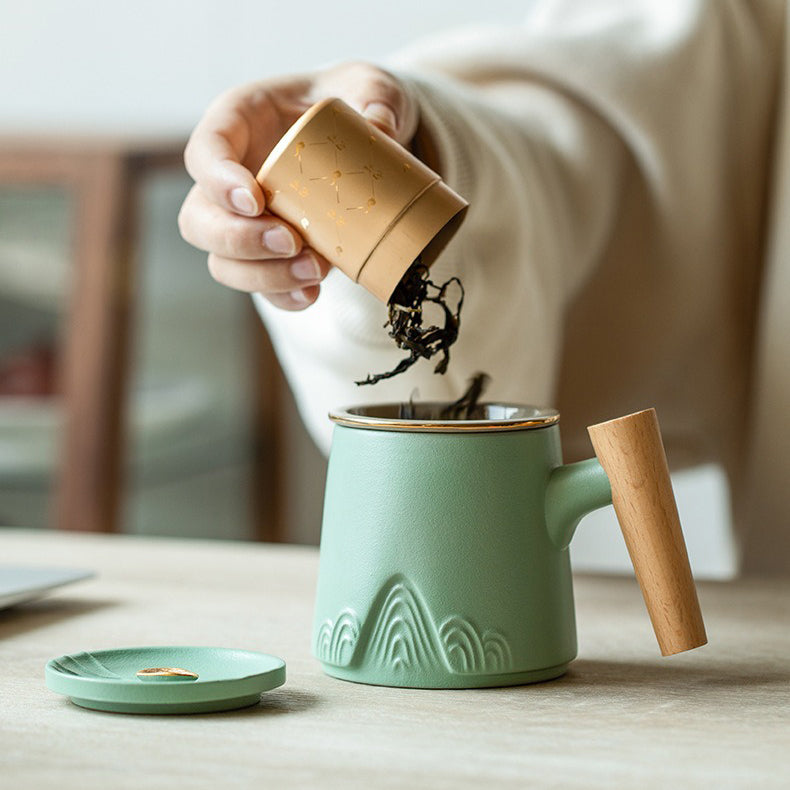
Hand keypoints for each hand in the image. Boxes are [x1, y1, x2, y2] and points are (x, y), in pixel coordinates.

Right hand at [178, 62, 419, 309]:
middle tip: (291, 241)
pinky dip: (283, 297)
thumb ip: (378, 100)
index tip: (255, 199)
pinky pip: (260, 286)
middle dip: (238, 240)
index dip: (218, 180)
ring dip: (263, 275)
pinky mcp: (271, 254)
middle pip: (199, 220)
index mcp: (238, 123)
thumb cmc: (352, 100)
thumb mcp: (370, 86)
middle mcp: (230, 177)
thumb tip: (383, 132)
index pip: (204, 153)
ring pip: (222, 261)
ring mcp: (246, 221)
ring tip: (316, 270)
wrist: (361, 137)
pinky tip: (312, 294)